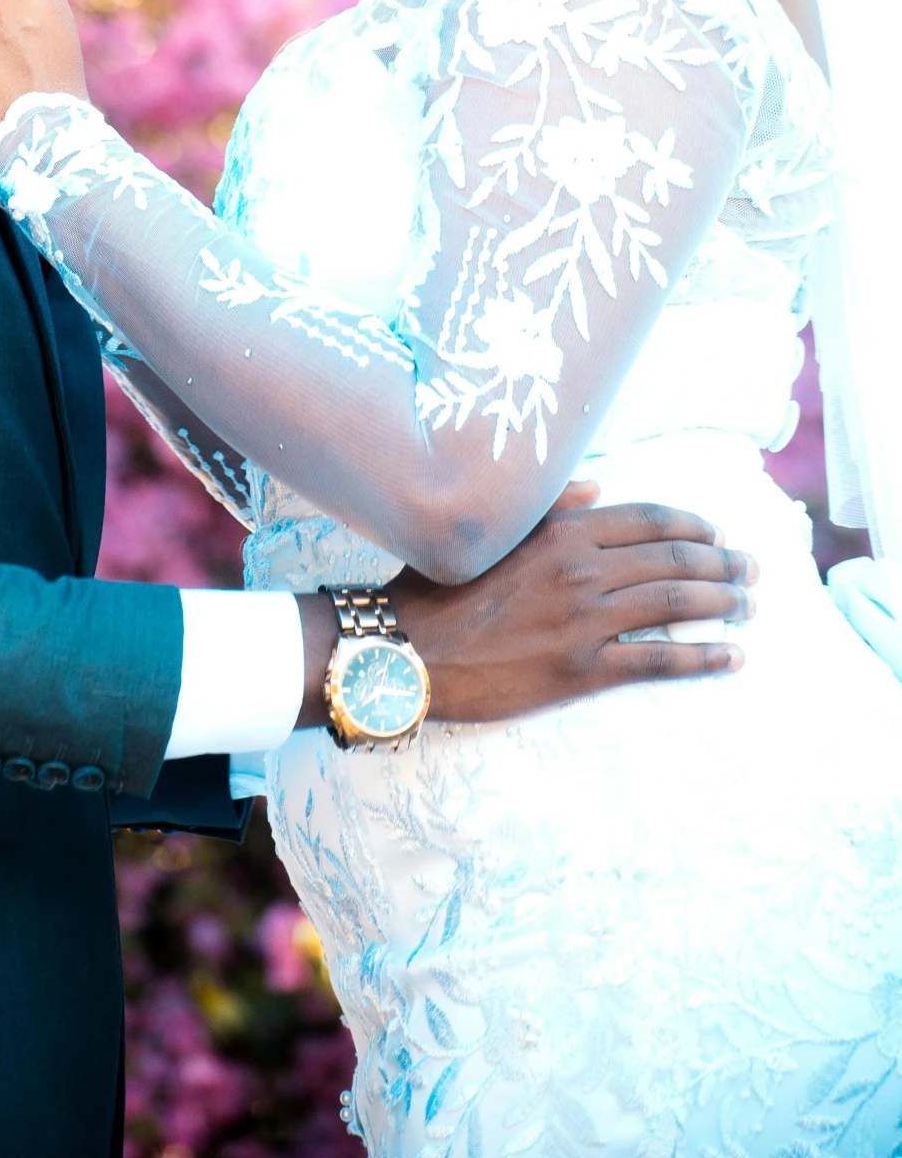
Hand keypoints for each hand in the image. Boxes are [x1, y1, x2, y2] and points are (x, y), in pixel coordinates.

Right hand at [387, 482, 755, 721]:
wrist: (406, 652)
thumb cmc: (438, 591)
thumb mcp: (489, 534)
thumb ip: (547, 506)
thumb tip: (598, 488)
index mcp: (559, 531)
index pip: (645, 519)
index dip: (689, 526)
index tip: (715, 534)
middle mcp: (579, 569)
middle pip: (671, 560)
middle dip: (720, 563)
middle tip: (750, 570)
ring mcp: (584, 620)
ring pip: (673, 604)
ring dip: (721, 603)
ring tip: (748, 606)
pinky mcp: (582, 669)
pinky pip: (658, 660)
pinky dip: (703, 656)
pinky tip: (732, 656)